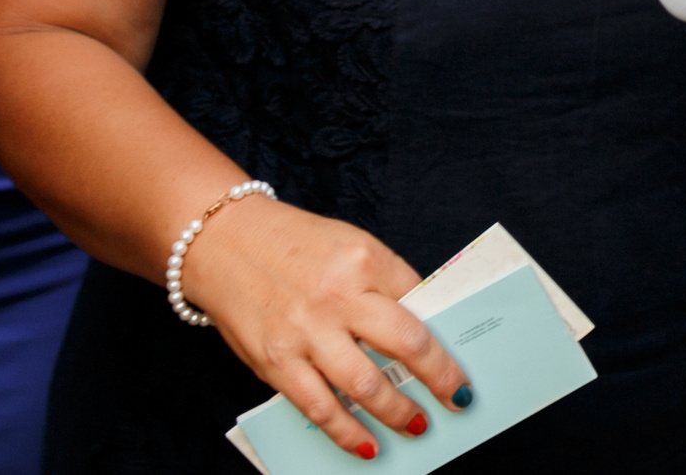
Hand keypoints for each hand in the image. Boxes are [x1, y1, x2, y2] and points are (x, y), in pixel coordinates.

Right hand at [179, 198, 470, 457]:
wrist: (224, 240)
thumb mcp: (349, 246)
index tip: (461, 364)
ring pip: (364, 385)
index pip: (420, 303)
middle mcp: (337, 295)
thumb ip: (383, 284)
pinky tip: (366, 444)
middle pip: (405, 344)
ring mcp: (305, 331)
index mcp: (363, 259)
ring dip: (397, 413)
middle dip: (438, 379)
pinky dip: (346, 432)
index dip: (444, 339)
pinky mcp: (275, 361)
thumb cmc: (293, 243)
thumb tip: (421, 328)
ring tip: (417, 426)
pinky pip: (319, 407)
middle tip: (457, 400)